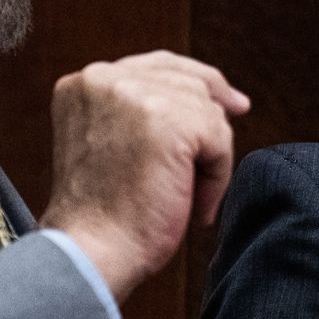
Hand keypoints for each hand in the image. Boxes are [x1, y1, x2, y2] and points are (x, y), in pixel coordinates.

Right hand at [39, 50, 249, 302]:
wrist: (91, 253)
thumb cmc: (106, 214)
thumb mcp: (112, 142)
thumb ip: (144, 109)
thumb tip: (219, 97)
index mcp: (84, 82)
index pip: (160, 65)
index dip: (201, 83)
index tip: (233, 104)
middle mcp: (104, 78)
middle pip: (191, 84)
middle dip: (210, 124)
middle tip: (212, 165)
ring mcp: (135, 94)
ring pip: (208, 113)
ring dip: (209, 158)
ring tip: (184, 196)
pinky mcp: (167, 119)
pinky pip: (220, 139)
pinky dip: (216, 177)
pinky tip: (193, 205)